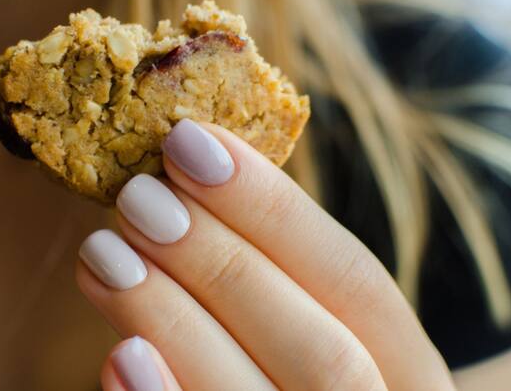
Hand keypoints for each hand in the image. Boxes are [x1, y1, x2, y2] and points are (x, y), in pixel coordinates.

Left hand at [76, 119, 453, 390]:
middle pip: (321, 353)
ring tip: (104, 254)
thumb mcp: (314, 321)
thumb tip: (189, 176)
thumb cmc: (292, 368)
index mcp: (406, 370)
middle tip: (138, 198)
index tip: (190, 143)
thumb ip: (274, 274)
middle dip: (223, 265)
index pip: (358, 282)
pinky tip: (119, 357)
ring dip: (176, 324)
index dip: (273, 210)